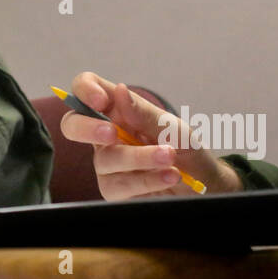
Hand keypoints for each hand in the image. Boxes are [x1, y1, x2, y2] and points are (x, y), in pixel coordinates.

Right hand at [59, 71, 242, 199]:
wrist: (205, 185)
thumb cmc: (187, 149)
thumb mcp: (173, 127)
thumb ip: (144, 113)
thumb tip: (118, 89)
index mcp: (117, 110)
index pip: (85, 88)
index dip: (85, 90)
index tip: (100, 100)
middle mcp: (106, 135)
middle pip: (72, 125)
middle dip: (87, 128)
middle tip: (112, 133)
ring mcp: (108, 164)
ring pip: (105, 159)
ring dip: (140, 158)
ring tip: (170, 158)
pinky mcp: (115, 189)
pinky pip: (119, 186)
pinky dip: (147, 180)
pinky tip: (168, 176)